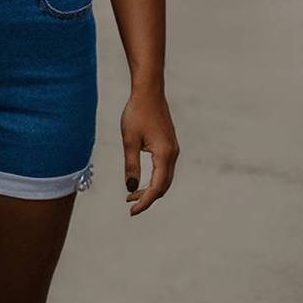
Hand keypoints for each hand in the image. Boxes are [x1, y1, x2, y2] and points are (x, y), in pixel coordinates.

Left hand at [121, 87, 179, 215]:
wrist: (149, 91)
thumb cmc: (137, 113)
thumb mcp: (129, 140)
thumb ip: (131, 165)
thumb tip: (131, 188)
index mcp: (164, 155)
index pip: (157, 187)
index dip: (145, 202)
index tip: (131, 211)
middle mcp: (173, 154)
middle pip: (163, 186)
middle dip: (148, 197)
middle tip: (129, 204)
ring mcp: (173, 149)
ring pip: (165, 178)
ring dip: (151, 188)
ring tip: (132, 195)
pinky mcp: (169, 144)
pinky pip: (164, 168)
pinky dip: (154, 178)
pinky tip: (141, 178)